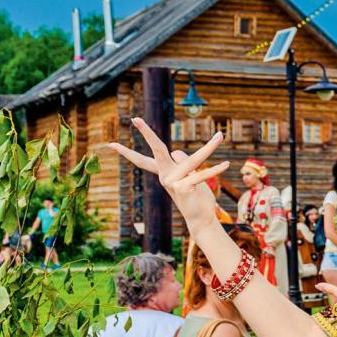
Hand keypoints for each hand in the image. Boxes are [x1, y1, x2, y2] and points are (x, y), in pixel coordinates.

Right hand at [104, 118, 228, 232]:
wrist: (201, 218)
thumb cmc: (195, 195)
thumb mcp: (189, 176)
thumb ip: (183, 161)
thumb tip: (176, 152)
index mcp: (163, 172)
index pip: (142, 160)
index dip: (127, 152)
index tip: (110, 144)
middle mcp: (165, 176)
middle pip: (156, 150)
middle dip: (147, 134)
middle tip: (135, 118)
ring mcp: (173, 182)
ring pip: (193, 159)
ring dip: (210, 147)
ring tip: (220, 136)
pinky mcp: (184, 187)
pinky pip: (203, 174)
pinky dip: (216, 170)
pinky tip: (226, 164)